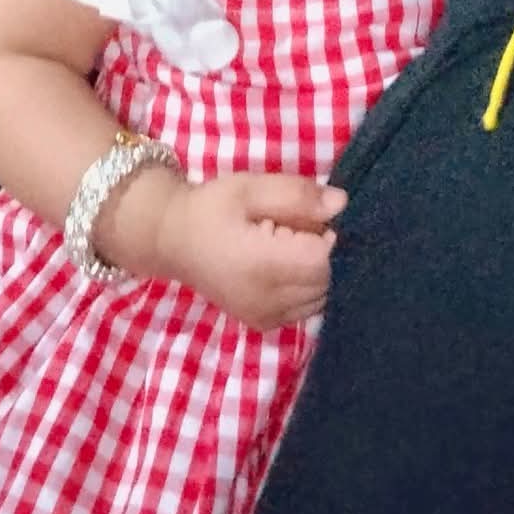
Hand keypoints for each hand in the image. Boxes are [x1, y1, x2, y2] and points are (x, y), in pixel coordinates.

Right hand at [145, 172, 347, 331]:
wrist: (172, 241)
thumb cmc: (211, 208)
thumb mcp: (251, 187)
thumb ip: (297, 194)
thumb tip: (341, 203)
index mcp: (262, 266)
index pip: (324, 262)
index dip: (327, 237)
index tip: (310, 217)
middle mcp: (267, 302)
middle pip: (326, 283)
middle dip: (324, 254)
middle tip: (297, 228)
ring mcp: (265, 319)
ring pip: (320, 299)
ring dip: (317, 273)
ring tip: (289, 247)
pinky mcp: (263, 325)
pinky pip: (305, 310)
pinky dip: (307, 289)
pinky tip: (285, 267)